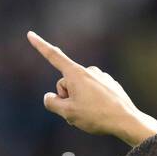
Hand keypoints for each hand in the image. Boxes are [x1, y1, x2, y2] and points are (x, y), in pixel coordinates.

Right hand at [26, 30, 156, 142]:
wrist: (126, 120)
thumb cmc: (96, 116)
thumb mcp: (68, 113)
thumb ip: (52, 103)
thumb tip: (49, 97)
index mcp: (76, 74)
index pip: (53, 56)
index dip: (40, 46)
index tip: (30, 34)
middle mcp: (88, 71)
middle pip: (65, 84)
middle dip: (66, 98)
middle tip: (76, 113)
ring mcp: (100, 77)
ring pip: (79, 90)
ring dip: (79, 101)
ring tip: (91, 114)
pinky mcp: (109, 84)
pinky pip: (92, 92)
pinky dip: (92, 102)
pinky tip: (101, 112)